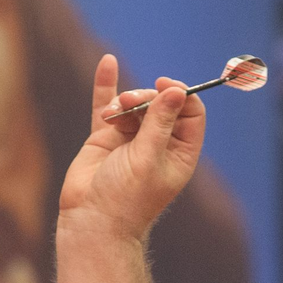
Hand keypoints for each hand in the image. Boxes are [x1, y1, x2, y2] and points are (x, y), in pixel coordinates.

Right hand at [58, 54, 206, 241]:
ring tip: (113, 115)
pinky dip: (106, 85)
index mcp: (180, 152)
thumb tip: (177, 91)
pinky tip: (108, 62)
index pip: (190, 113)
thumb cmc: (126, 198)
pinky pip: (107, 106)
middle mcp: (158, 143)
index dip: (180, 95)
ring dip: (123, 102)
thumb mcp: (148, 158)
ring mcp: (131, 138)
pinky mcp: (105, 137)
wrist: (92, 220)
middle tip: (129, 102)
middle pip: (161, 103)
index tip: (164, 85)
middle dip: (145, 97)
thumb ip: (160, 123)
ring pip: (134, 103)